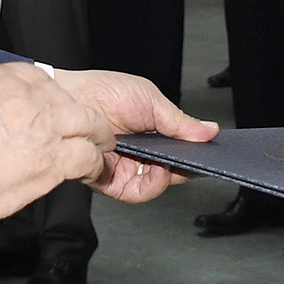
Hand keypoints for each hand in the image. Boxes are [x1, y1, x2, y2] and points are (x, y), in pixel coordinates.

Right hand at [0, 63, 115, 219]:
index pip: (36, 77)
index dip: (49, 97)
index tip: (50, 109)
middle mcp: (25, 95)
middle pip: (67, 98)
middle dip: (78, 114)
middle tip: (83, 128)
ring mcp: (44, 124)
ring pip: (88, 122)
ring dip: (96, 135)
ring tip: (99, 145)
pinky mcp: (54, 157)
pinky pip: (87, 156)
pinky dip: (93, 163)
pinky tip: (90, 170)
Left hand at [51, 69, 218, 201]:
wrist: (73, 96)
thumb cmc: (104, 91)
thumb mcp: (152, 101)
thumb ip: (180, 121)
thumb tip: (210, 131)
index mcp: (150, 134)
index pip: (178, 152)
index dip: (194, 154)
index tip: (210, 151)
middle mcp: (138, 154)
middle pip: (171, 171)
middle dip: (187, 166)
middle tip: (197, 157)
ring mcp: (124, 167)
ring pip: (156, 185)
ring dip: (170, 176)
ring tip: (173, 161)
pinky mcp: (110, 180)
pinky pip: (136, 193)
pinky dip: (152, 185)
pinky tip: (157, 168)